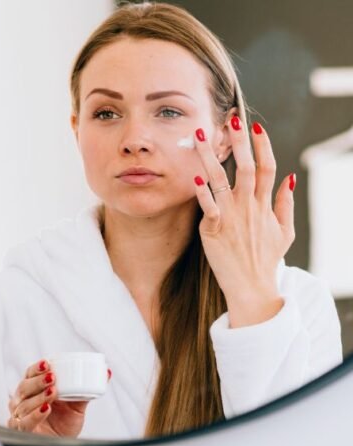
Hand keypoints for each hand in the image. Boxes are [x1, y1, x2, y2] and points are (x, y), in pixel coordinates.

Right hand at [8, 360, 97, 437]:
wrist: (62, 444)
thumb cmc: (64, 422)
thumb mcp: (77, 404)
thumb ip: (87, 388)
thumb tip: (106, 372)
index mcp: (34, 388)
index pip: (30, 373)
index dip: (37, 368)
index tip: (48, 363)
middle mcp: (24, 400)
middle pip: (24, 386)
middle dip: (38, 381)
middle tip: (52, 378)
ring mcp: (20, 415)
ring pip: (24, 403)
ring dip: (39, 396)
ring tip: (53, 392)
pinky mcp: (22, 430)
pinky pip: (24, 422)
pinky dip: (35, 415)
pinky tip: (46, 409)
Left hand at [193, 119, 295, 327]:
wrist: (252, 287)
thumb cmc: (266, 259)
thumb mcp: (285, 231)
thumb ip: (285, 203)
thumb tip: (290, 177)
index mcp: (265, 205)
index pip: (268, 167)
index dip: (262, 146)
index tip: (255, 126)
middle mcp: (249, 207)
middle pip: (247, 167)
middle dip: (239, 142)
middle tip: (231, 120)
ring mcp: (231, 217)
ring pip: (221, 180)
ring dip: (210, 156)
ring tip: (199, 137)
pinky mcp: (214, 230)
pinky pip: (208, 207)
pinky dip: (202, 192)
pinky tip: (194, 177)